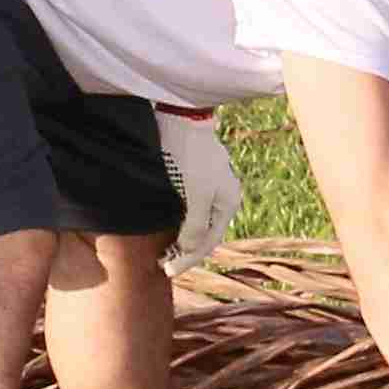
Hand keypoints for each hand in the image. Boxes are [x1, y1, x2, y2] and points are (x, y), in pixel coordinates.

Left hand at [155, 107, 242, 269]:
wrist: (179, 117)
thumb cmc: (190, 154)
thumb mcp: (195, 192)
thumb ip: (196, 223)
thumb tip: (189, 249)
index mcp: (227, 201)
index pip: (209, 241)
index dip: (189, 259)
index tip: (169, 271)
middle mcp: (220, 197)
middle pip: (203, 234)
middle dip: (184, 253)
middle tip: (162, 267)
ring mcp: (207, 188)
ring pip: (194, 223)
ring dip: (179, 240)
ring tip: (161, 254)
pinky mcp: (191, 180)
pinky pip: (186, 211)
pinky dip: (175, 225)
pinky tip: (162, 232)